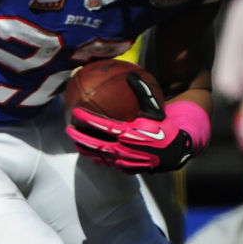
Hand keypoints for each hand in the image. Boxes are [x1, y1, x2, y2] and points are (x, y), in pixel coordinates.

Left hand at [66, 81, 204, 172]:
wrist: (174, 152)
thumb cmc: (164, 128)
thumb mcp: (156, 109)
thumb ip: (143, 92)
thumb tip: (132, 74)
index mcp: (129, 133)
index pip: (102, 126)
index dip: (87, 119)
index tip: (75, 112)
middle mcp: (124, 148)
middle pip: (95, 144)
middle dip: (79, 136)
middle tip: (68, 129)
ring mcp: (124, 161)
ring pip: (99, 156)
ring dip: (85, 149)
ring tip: (75, 141)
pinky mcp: (126, 169)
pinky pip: (107, 164)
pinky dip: (96, 158)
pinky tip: (90, 153)